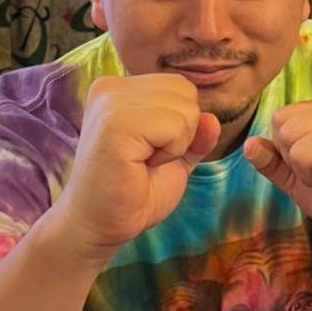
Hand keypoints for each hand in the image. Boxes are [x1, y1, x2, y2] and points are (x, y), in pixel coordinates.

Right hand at [53, 75, 219, 262]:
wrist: (100, 225)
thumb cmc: (132, 193)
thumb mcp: (174, 157)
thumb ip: (195, 135)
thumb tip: (212, 120)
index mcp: (120, 88)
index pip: (180, 85)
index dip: (180, 124)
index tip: (148, 151)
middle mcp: (111, 87)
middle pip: (185, 91)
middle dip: (181, 131)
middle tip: (146, 158)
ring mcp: (111, 102)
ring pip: (184, 108)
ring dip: (175, 144)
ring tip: (142, 162)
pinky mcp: (116, 123)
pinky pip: (175, 126)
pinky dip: (170, 152)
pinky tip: (142, 165)